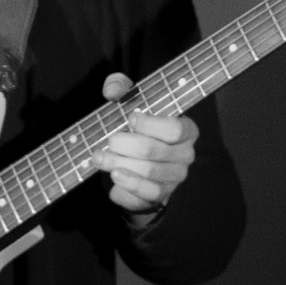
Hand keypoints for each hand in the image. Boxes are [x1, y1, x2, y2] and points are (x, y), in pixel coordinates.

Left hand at [94, 71, 197, 221]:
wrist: (137, 161)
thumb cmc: (136, 127)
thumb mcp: (129, 102)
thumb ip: (121, 88)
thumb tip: (112, 90)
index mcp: (186, 130)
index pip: (175, 129)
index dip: (151, 124)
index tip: (130, 118)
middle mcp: (185, 154)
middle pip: (155, 152)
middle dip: (125, 146)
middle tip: (108, 141)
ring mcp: (175, 177)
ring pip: (148, 173)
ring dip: (119, 164)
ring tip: (99, 157)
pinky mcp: (162, 195)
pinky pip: (146, 193)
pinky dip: (128, 185)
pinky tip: (114, 176)